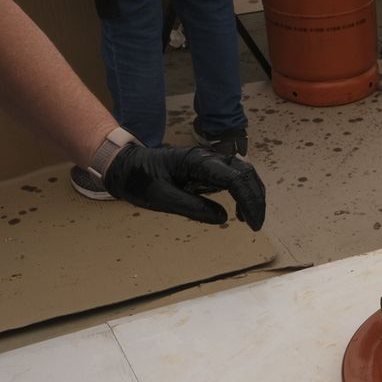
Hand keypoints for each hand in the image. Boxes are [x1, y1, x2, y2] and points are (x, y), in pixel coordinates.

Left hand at [103, 145, 266, 230]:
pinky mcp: (206, 168)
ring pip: (243, 172)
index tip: (252, 224)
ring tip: (250, 219)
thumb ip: (192, 208)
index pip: (235, 178)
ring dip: (252, 194)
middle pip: (245, 172)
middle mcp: (206, 157)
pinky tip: (238, 210)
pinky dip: (242, 191)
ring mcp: (207, 161)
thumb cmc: (139, 179)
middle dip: (256, 198)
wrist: (125, 166)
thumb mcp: (162, 198)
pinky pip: (233, 176)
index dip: (249, 201)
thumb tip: (223, 218)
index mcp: (196, 162)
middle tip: (256, 224)